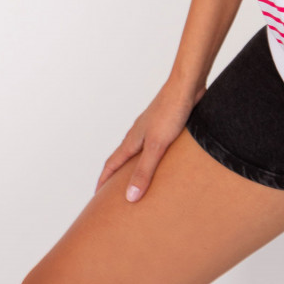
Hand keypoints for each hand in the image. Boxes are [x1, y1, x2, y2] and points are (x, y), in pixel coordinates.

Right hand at [95, 79, 203, 201]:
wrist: (187, 86)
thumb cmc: (171, 111)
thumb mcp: (157, 145)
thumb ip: (144, 171)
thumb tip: (129, 197)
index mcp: (132, 140)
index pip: (112, 164)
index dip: (103, 181)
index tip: (97, 197)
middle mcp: (139, 134)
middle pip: (122, 158)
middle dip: (117, 176)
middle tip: (115, 193)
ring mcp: (152, 128)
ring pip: (138, 151)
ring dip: (135, 166)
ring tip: (139, 180)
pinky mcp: (166, 125)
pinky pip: (155, 145)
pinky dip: (153, 157)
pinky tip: (164, 161)